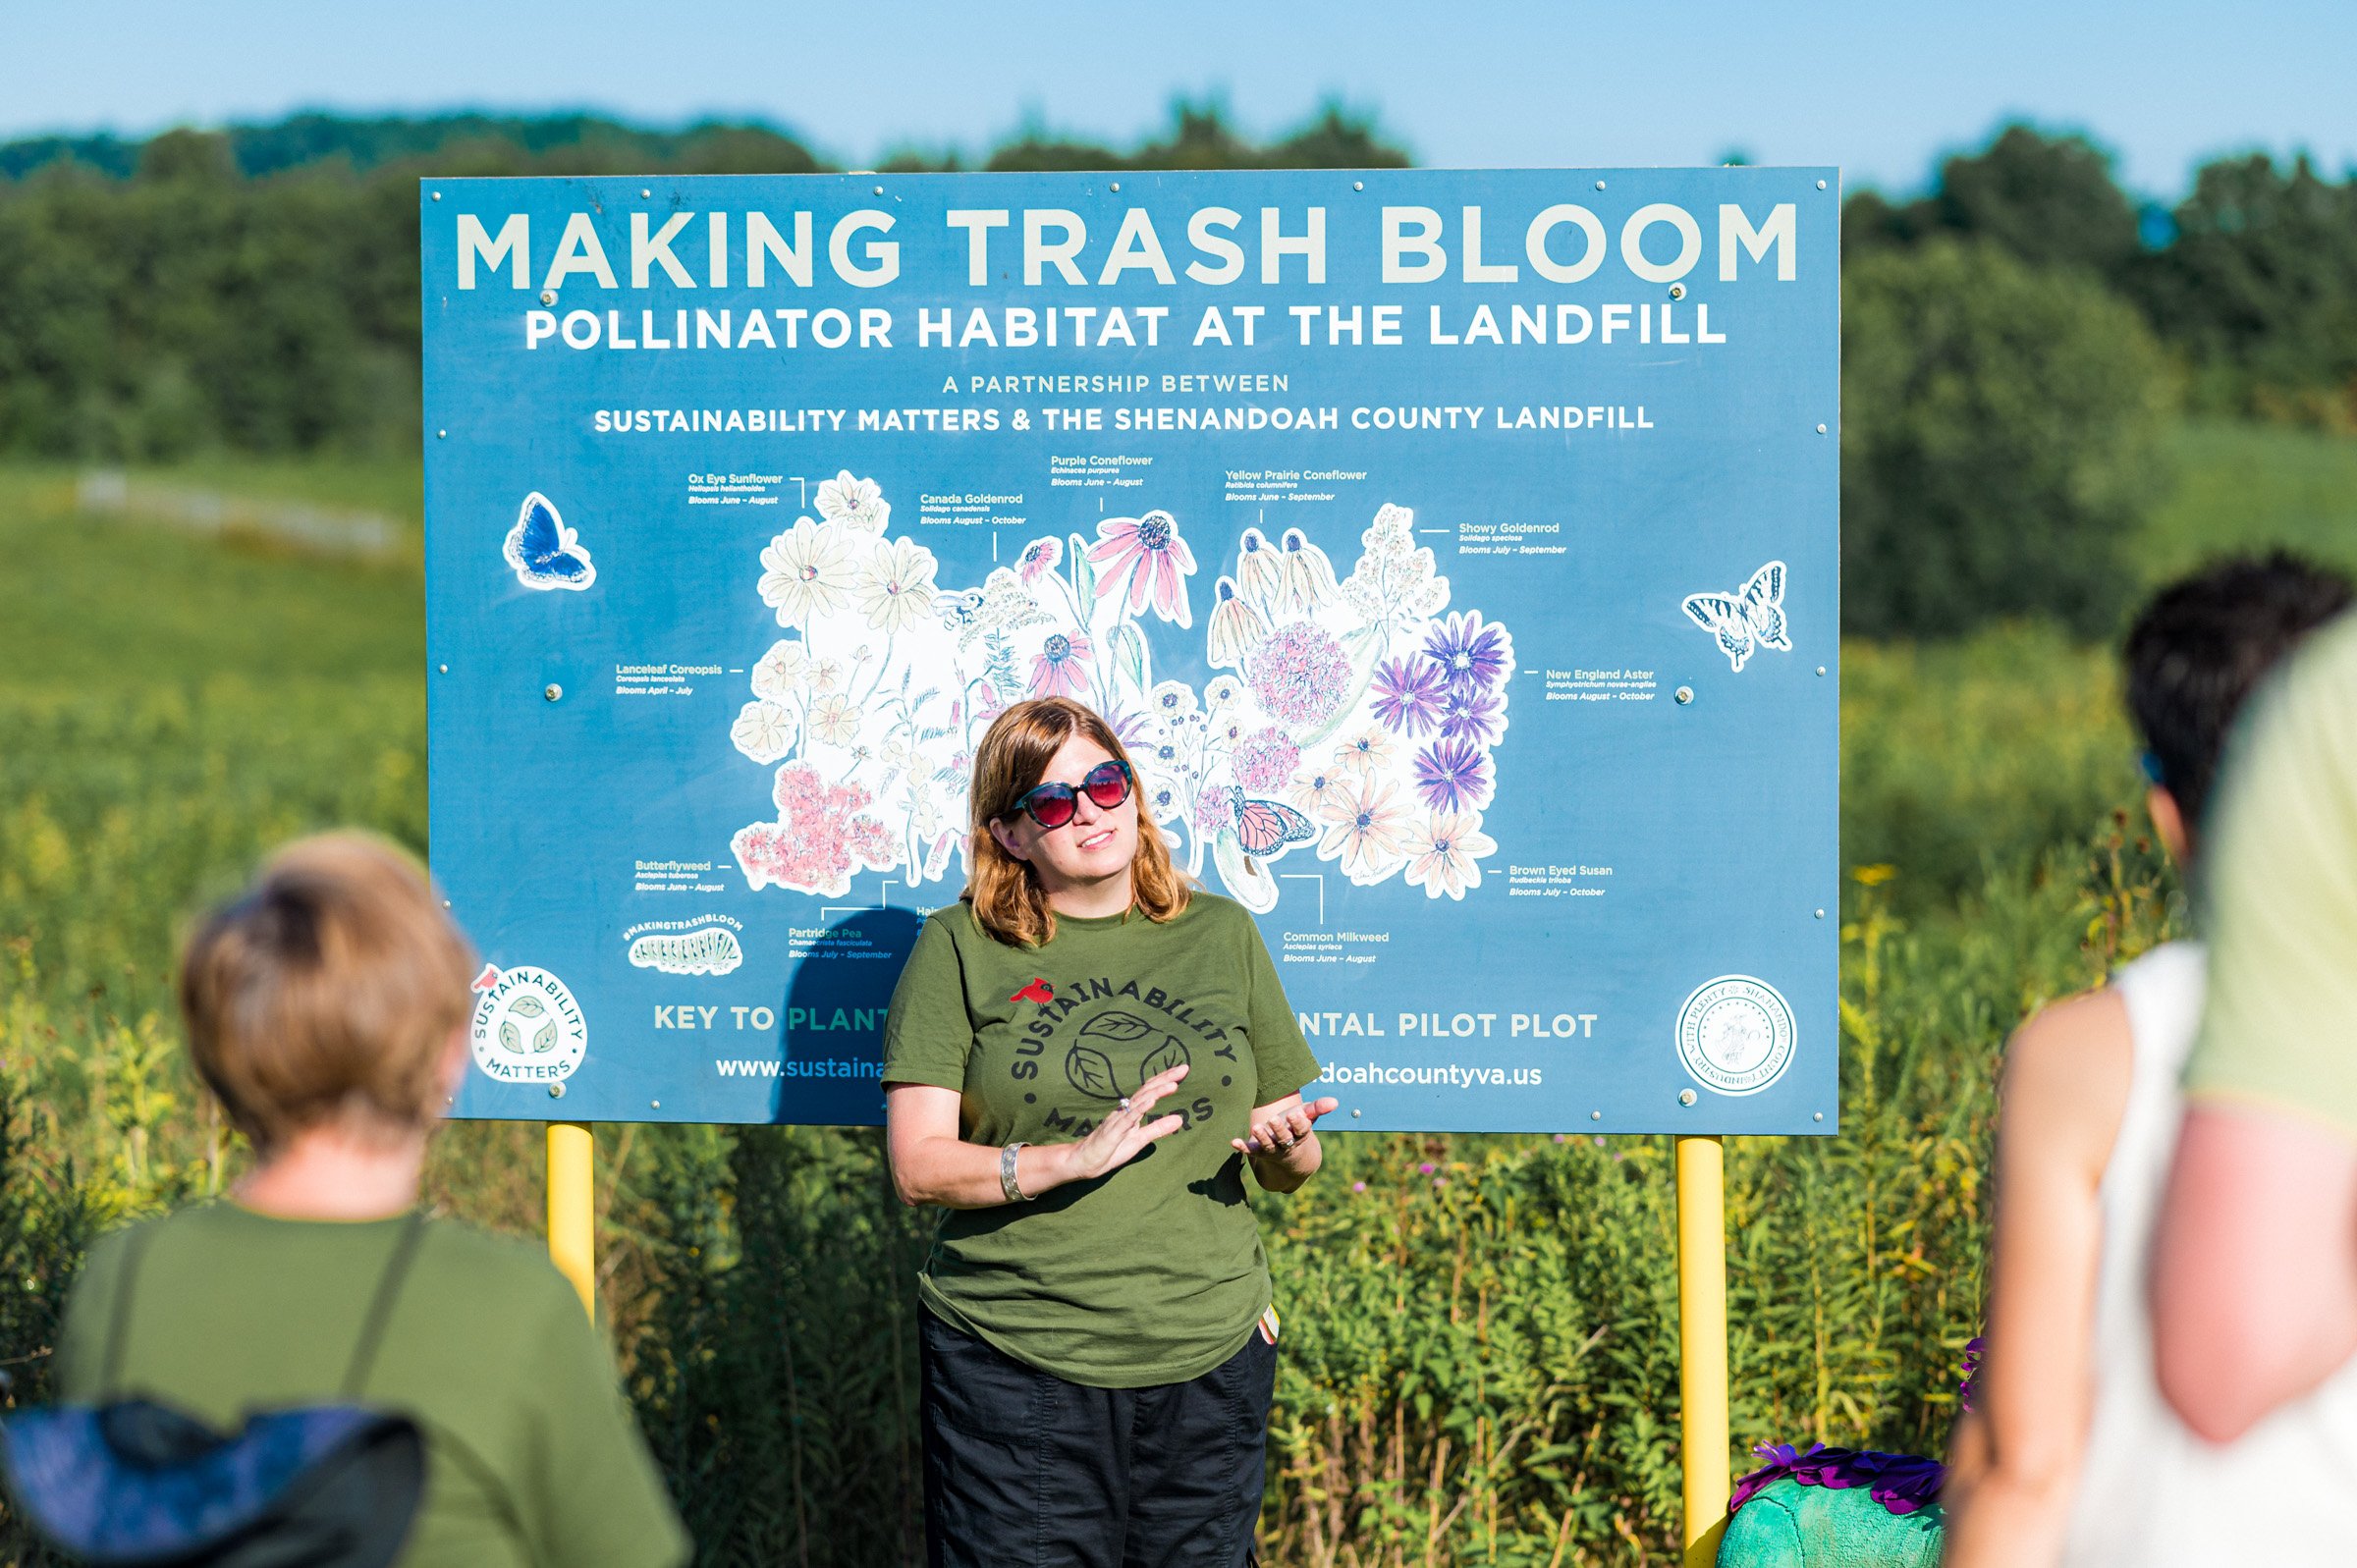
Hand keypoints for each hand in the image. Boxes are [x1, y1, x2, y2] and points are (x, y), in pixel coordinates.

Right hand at [1062, 1064, 1189, 1182]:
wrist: (1083, 1161)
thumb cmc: (1111, 1149)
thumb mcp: (1140, 1139)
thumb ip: (1158, 1128)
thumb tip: (1180, 1119)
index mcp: (1132, 1111)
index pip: (1151, 1090)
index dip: (1166, 1079)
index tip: (1183, 1069)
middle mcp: (1125, 1110)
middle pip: (1147, 1090)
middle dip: (1165, 1078)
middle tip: (1184, 1068)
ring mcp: (1118, 1120)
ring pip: (1138, 1102)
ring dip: (1156, 1092)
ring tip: (1173, 1085)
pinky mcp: (1112, 1132)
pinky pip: (1127, 1119)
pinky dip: (1139, 1109)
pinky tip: (1151, 1102)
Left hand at [1235, 1097, 1339, 1158]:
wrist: (1290, 1155)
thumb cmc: (1297, 1128)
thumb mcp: (1308, 1117)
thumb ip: (1319, 1108)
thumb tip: (1335, 1101)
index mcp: (1300, 1135)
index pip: (1302, 1130)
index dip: (1299, 1123)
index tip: (1295, 1114)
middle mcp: (1287, 1144)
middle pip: (1284, 1139)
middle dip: (1279, 1130)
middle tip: (1273, 1119)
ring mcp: (1273, 1150)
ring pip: (1268, 1147)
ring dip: (1262, 1138)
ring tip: (1256, 1128)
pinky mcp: (1259, 1151)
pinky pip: (1251, 1151)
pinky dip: (1243, 1147)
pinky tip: (1234, 1141)